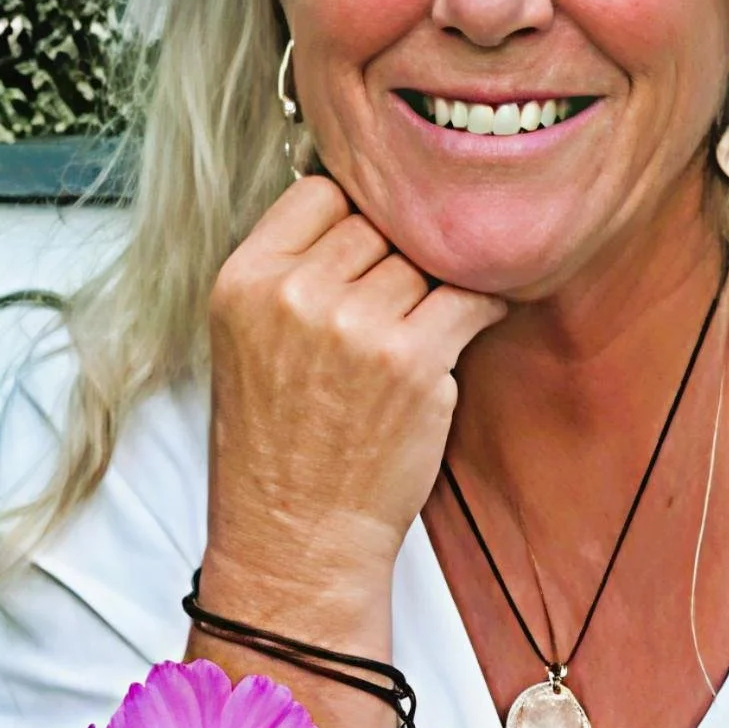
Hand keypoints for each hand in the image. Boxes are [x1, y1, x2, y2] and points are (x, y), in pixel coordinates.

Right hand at [203, 176, 505, 622]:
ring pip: (425, 260)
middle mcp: (294, 295)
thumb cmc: (279, 444)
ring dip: (439, 284)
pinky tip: (478, 319)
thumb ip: (291, 270)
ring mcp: (355, 326)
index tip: (372, 247)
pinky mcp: (412, 361)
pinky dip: (484, 305)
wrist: (299, 536)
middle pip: (378, 222)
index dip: (356, 215)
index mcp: (244, 281)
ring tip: (431, 320)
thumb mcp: (248, 340)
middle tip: (405, 296)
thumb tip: (363, 202)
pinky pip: (470, 297)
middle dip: (398, 255)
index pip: (320, 191)